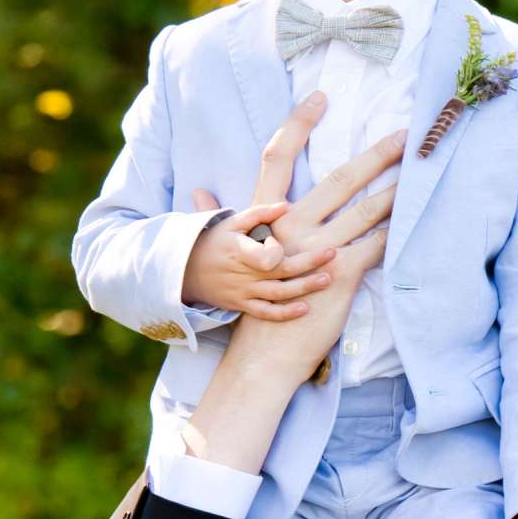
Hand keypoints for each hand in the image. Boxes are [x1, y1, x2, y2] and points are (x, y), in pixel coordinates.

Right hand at [181, 99, 404, 465]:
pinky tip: (411, 223)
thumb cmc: (249, 300)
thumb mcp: (232, 255)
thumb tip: (199, 193)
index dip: (297, 124)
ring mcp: (315, 252)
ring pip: (364, 213)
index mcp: (264, 217)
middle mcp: (290, 228)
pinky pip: (372, 249)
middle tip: (404, 136)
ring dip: (394, 193)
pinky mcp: (337, 278)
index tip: (319, 98)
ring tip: (418, 176)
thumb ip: (219, 219)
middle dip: (375, 156)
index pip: (277, 157)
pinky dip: (392, 235)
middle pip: (338, 179)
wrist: (261, 352)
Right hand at [182, 195, 337, 319]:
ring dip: (304, 287)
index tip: (279, 241)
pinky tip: (305, 309)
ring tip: (327, 279)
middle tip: (333, 252)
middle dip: (309, 262)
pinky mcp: (242, 305)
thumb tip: (287, 205)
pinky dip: (284, 313)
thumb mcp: (230, 222)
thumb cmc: (212, 242)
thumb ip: (259, 213)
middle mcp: (243, 273)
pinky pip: (266, 313)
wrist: (184, 273)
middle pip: (281, 271)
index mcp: (239, 250)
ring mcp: (243, 292)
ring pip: (278, 293)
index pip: (263, 254)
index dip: (275, 249)